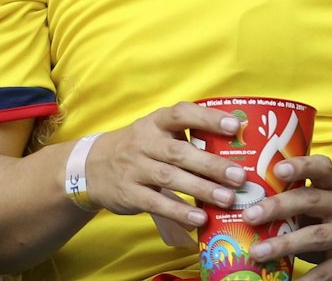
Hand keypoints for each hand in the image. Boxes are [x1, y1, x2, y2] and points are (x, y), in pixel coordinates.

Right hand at [82, 103, 244, 231]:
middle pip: (180, 152)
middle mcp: (144, 142)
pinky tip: (199, 218)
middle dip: (212, 164)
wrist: (92, 167)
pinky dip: (179, 211)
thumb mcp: (156, 134)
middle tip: (239, 176)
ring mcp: (135, 167)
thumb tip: (234, 151)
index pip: (182, 114)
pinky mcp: (129, 192)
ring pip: (170, 178)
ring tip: (227, 199)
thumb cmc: (139, 148)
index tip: (234, 125)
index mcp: (156, 122)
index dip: (208, 118)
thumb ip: (186, 139)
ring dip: (201, 189)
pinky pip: (156, 202)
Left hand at [246, 155, 331, 279]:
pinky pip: (325, 272)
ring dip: (283, 244)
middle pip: (312, 201)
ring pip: (316, 236)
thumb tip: (252, 207)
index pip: (323, 168)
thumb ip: (301, 204)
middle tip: (250, 215)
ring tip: (257, 252)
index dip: (301, 165)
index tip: (278, 169)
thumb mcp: (330, 205)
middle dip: (279, 206)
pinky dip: (304, 279)